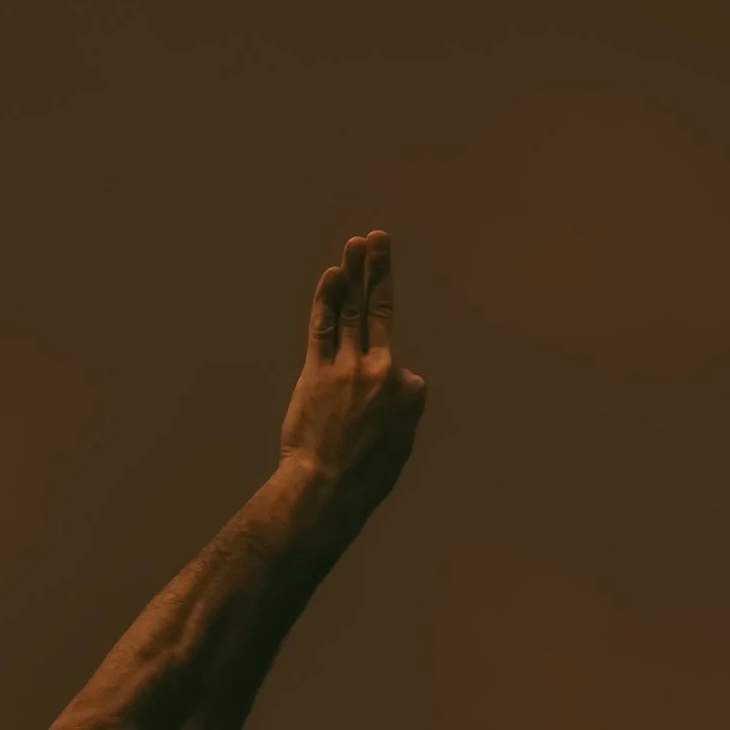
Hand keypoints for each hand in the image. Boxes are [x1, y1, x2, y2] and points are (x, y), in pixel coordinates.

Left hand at [277, 229, 427, 512]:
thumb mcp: (397, 447)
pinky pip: (324, 328)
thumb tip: (390, 400)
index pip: (397, 369)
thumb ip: (396, 415)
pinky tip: (332, 275)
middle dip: (380, 272)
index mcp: (410, 391)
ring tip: (358, 243)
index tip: (369, 421)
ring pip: (353, 312)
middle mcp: (384, 371)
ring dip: (355, 273)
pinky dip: (326, 301)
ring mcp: (350, 368)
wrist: (329, 490)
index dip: (382, 388)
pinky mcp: (318, 372)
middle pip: (381, 312)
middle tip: (379, 239)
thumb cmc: (362, 479)